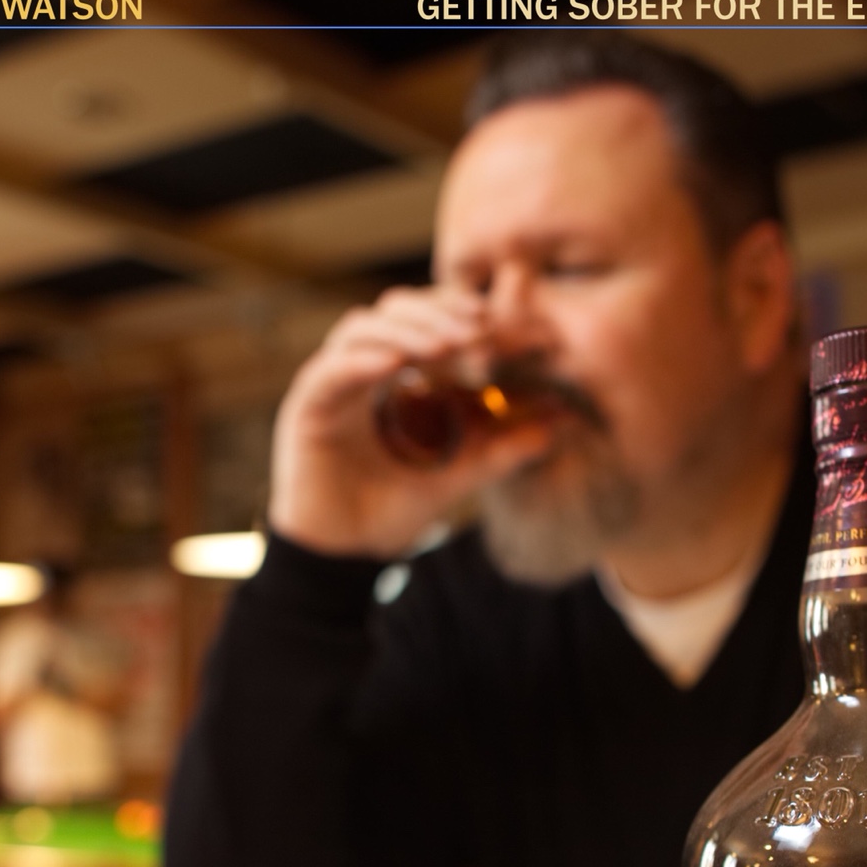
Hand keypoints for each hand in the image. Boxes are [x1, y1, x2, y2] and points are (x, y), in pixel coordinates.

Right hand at [269, 286, 554, 558]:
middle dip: (441, 313)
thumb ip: (504, 447)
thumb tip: (559, 424)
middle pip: (398, 311)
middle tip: (481, 327)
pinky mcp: (306, 407)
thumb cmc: (393, 510)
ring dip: (406, 329)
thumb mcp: (460, 472)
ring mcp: (332, 383)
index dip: (468, 315)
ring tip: (445, 344)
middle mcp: (363, 369)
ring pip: (364, 328)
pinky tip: (394, 366)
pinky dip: (362, 361)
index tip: (509, 328)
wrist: (345, 555)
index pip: (431, 322)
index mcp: (397, 375)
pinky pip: (331, 371)